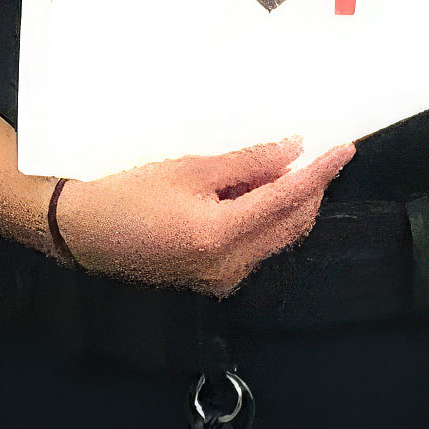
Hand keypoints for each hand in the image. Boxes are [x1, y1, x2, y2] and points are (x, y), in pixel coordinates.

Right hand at [49, 138, 355, 297]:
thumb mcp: (190, 168)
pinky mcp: (213, 280)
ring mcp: (222, 280)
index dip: (320, 172)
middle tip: (316, 152)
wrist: (84, 232)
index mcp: (222, 237)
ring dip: (288, 204)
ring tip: (282, 166)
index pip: (288, 201)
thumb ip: (247, 163)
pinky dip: (265, 218)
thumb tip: (292, 152)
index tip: (344, 149)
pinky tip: (256, 192)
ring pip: (276, 238)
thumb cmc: (128, 194)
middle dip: (309, 189)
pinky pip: (255, 247)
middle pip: (291, 225)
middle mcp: (229, 267)